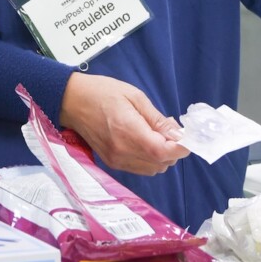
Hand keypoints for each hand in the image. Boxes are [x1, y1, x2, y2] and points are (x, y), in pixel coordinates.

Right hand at [58, 73, 189, 175]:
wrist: (71, 101)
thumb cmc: (101, 92)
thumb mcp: (134, 96)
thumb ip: (157, 119)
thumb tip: (178, 134)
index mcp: (128, 130)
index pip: (162, 151)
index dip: (180, 148)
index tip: (188, 138)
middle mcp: (122, 150)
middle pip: (161, 163)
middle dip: (173, 150)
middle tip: (172, 131)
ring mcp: (116, 159)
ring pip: (153, 169)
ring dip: (162, 156)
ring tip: (157, 135)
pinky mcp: (112, 162)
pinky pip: (140, 168)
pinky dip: (150, 159)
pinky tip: (146, 141)